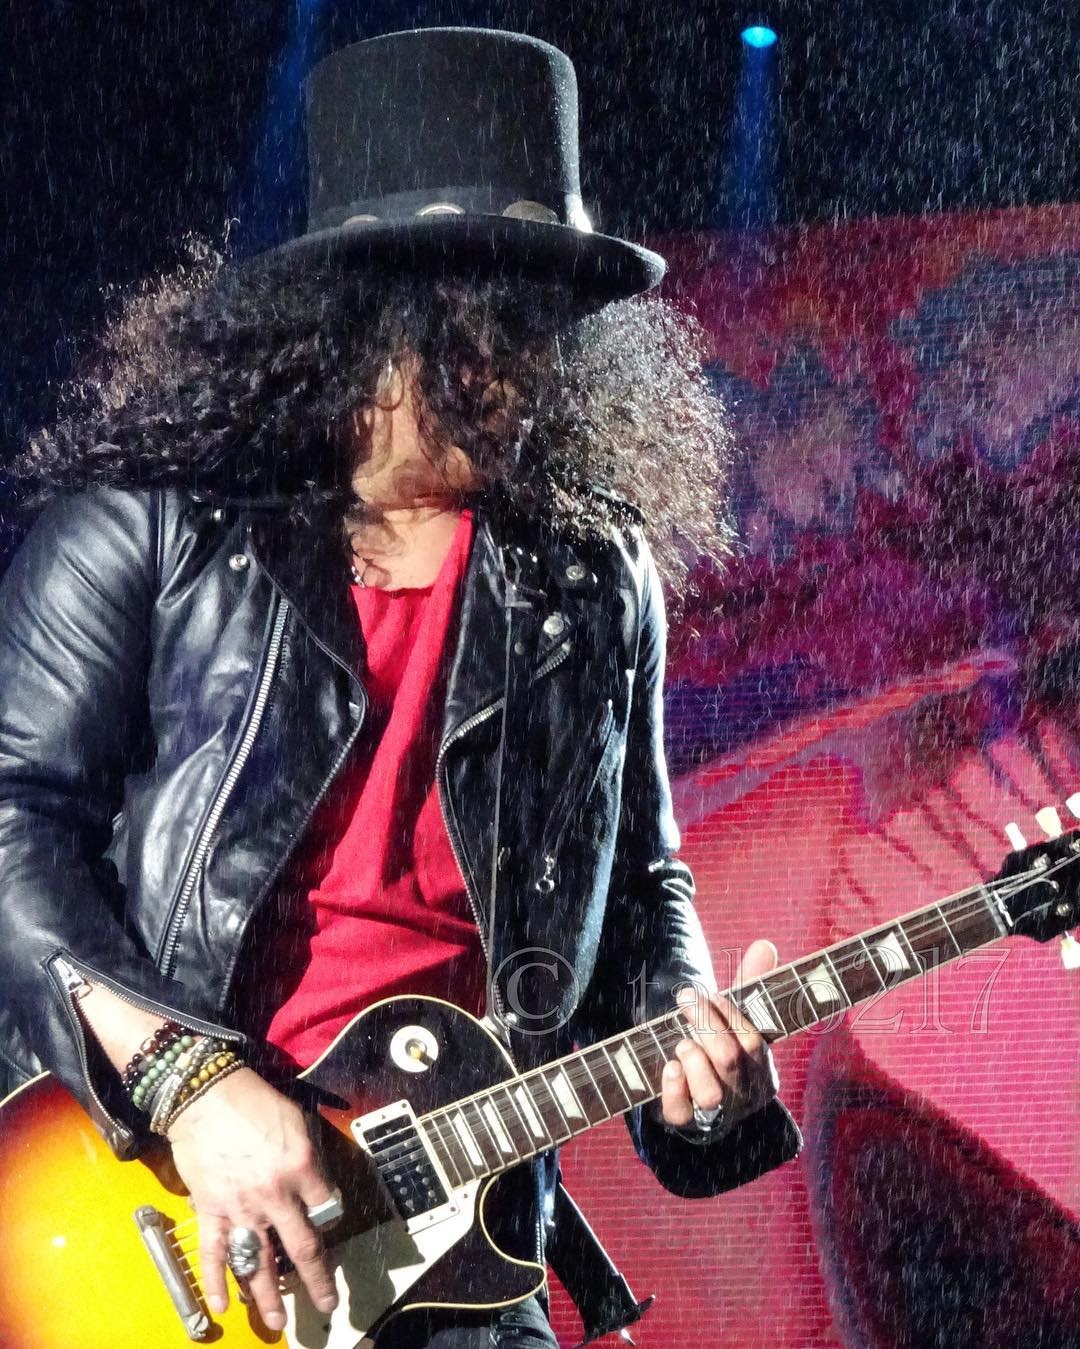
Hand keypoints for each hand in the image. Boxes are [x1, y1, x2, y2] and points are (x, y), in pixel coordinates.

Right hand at [166, 1066, 338, 1330]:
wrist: (205, 1094)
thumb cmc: (254, 1101)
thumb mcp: (297, 1120)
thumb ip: (309, 1158)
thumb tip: (317, 1188)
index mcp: (301, 1167)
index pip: (327, 1207)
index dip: (331, 1220)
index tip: (330, 1229)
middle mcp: (275, 1194)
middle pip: (301, 1248)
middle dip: (316, 1280)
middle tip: (326, 1304)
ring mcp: (240, 1207)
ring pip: (257, 1262)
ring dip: (268, 1296)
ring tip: (277, 1322)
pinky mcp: (210, 1210)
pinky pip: (213, 1253)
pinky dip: (215, 1282)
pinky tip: (223, 1306)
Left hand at [659, 938, 779, 1132]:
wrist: (698, 1103)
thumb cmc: (721, 1050)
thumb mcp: (736, 1020)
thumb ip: (750, 985)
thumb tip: (765, 944)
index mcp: (761, 1071)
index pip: (753, 1041)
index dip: (730, 1014)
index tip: (711, 993)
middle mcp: (742, 1095)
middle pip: (729, 1060)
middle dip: (705, 1023)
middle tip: (686, 998)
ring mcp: (715, 1114)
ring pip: (710, 1094)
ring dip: (694, 1060)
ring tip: (682, 1042)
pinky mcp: (685, 1124)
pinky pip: (681, 1114)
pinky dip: (674, 1089)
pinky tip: (670, 1067)